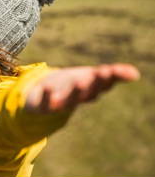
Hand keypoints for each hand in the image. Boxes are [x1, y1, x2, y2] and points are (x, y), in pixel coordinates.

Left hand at [25, 63, 139, 112]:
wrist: (41, 101)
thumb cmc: (69, 86)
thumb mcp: (89, 77)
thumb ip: (112, 74)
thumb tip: (135, 73)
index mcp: (89, 92)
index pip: (102, 85)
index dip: (108, 77)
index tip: (111, 69)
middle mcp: (77, 99)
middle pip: (89, 92)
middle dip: (96, 83)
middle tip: (103, 71)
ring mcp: (60, 104)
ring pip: (70, 100)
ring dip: (76, 91)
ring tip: (80, 81)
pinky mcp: (42, 107)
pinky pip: (45, 103)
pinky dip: (47, 96)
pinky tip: (47, 87)